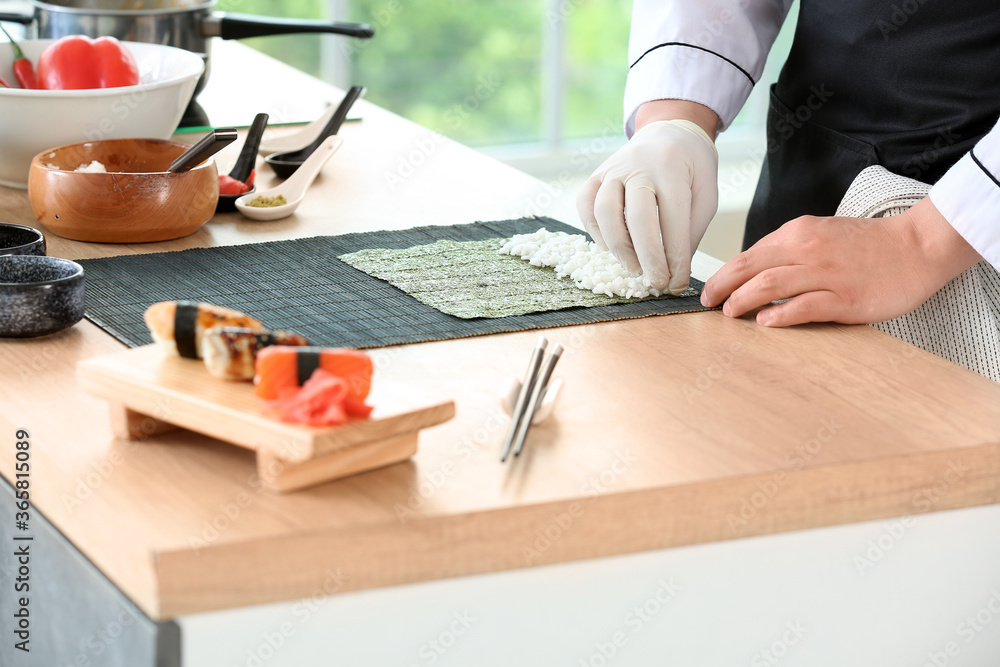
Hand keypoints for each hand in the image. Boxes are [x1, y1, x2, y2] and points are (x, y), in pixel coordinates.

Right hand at [577, 115, 718, 294]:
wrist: (669, 131)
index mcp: (672, 169)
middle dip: (647, 257)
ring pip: (605, 211)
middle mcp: (639, 166)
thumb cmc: (692, 168)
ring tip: (633, 267)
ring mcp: (613, 169)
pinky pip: (586, 204)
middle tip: (656, 283)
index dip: (674, 257)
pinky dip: (593, 230)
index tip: (676, 283)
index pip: (672, 220)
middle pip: (637, 218)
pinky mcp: (596, 175)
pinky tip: (609, 247)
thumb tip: (674, 269)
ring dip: (618, 247)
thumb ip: (692, 229)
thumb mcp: (706, 194)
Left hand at [700, 197, 981, 325]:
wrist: (917, 247)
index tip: (711, 289)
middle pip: (750, 268)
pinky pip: (804, 307)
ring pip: (769, 286)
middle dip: (722, 287)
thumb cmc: (869, 245)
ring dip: (742, 300)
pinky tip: (764, 323)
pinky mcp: (844, 299)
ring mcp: (826, 275)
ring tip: (729, 313)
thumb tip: (754, 271)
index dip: (725, 273)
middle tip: (707, 303)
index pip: (750, 254)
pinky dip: (780, 315)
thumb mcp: (822, 234)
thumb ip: (790, 249)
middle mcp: (807, 250)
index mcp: (799, 233)